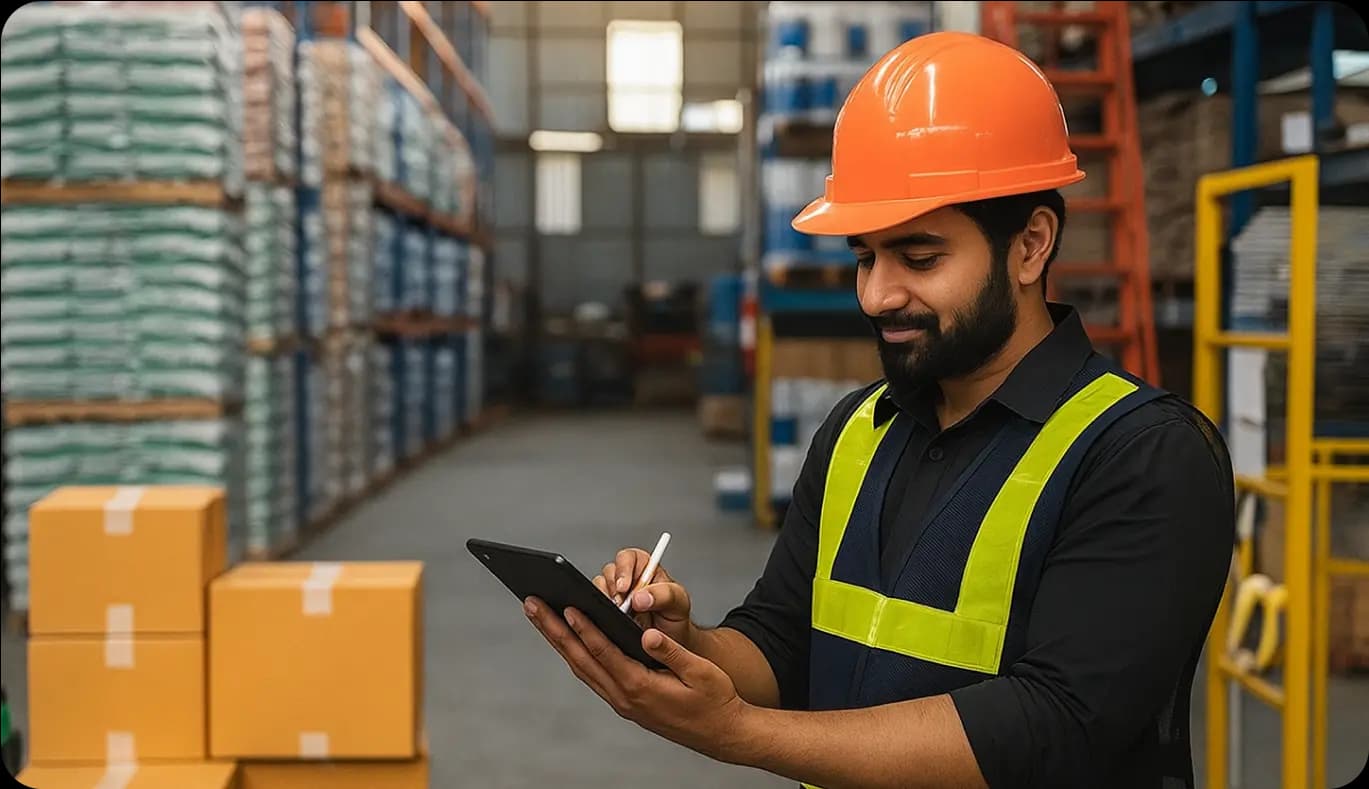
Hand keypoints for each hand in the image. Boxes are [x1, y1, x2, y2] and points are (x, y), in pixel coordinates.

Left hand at [523, 596, 750, 762]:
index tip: (566, 607)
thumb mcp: (701, 673)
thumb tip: (648, 633)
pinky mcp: (625, 703)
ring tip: (540, 615)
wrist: (723, 733)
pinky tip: (567, 639)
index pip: (604, 652)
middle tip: (532, 604)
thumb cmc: (716, 700)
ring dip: (559, 641)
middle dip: (554, 630)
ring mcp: (622, 702)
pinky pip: (592, 675)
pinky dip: (575, 654)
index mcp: (641, 687)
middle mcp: (624, 698)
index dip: (584, 628)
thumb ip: (672, 653)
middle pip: (580, 659)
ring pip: (581, 668)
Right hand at [592, 547, 694, 649]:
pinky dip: (599, 612)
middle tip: (620, 606)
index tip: (624, 587)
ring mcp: (616, 595)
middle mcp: (629, 579)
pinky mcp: (606, 611)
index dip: (624, 568)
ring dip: (605, 601)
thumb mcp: (678, 604)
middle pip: (610, 572)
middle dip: (613, 588)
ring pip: (599, 588)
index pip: (630, 557)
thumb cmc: (675, 619)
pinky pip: (594, 606)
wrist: (669, 643)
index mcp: (646, 570)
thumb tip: (640, 597)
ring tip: (620, 616)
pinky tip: (611, 622)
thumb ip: (664, 595)